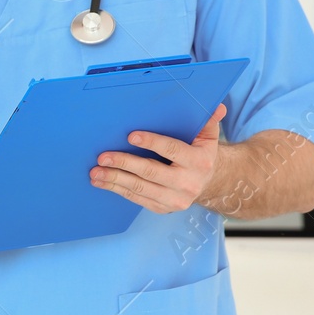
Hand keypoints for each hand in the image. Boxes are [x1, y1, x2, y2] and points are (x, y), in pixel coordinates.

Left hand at [90, 103, 226, 214]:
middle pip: (150, 172)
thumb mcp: (209, 137)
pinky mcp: (163, 208)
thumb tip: (217, 106)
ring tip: (96, 172)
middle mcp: (187, 183)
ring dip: (115, 179)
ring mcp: (174, 199)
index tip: (131, 136)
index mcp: (199, 162)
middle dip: (124, 164)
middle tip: (103, 157)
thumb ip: (208, 121)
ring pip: (140, 189)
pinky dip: (118, 190)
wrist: (209, 183)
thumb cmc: (202, 154)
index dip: (152, 143)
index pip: (172, 150)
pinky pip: (137, 199)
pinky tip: (103, 182)